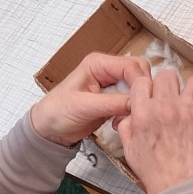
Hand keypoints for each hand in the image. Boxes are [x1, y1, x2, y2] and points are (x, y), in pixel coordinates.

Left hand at [29, 51, 146, 146]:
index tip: (144, 101)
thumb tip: (138, 103)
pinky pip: (133, 99)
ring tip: (128, 117)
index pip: (130, 66)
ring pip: (138, 86)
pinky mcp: (115, 98)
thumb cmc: (58, 112)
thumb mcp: (84, 107)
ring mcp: (112, 84)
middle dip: (142, 90)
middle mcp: (108, 69)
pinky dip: (133, 109)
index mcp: (98, 63)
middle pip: (139, 72)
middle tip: (138, 110)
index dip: (140, 82)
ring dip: (138, 101)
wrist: (48, 129)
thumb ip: (112, 103)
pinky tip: (123, 121)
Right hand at [115, 63, 192, 193]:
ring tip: (190, 99)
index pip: (142, 83)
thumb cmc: (158, 175)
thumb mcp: (130, 151)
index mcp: (144, 113)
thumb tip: (128, 115)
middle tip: (168, 99)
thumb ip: (126, 128)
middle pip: (166, 76)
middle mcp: (166, 106)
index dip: (145, 89)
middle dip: (166, 85)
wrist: (183, 191)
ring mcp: (191, 110)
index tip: (148, 96)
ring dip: (191, 87)